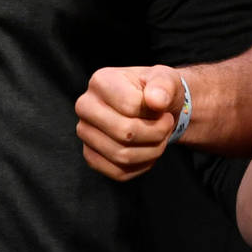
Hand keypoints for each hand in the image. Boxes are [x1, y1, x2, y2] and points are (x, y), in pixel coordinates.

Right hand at [76, 64, 187, 179]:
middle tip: (166, 126)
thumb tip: (156, 100)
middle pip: (125, 133)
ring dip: (152, 151)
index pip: (130, 106)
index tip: (163, 110)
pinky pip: (117, 172)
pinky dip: (140, 166)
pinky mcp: (90, 155)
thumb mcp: (166, 79)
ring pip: (122, 155)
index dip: (155, 113)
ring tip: (159, 138)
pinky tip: (147, 150)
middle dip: (156, 134)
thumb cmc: (156, 92)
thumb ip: (164, 85)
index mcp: (100, 81)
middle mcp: (85, 106)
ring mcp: (85, 132)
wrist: (151, 108)